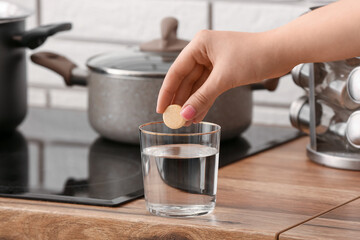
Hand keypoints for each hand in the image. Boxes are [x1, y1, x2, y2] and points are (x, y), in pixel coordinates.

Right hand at [156, 30, 287, 123]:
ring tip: (185, 121)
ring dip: (192, 103)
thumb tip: (185, 115)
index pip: (176, 71)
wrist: (282, 52)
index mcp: (199, 45)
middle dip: (180, 101)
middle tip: (173, 119)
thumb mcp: (224, 78)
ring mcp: (214, 61)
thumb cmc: (256, 54)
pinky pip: (209, 88)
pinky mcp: (224, 70)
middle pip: (185, 80)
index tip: (161, 109)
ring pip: (197, 86)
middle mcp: (204, 51)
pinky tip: (198, 114)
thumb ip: (203, 98)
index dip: (167, 92)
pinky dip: (204, 101)